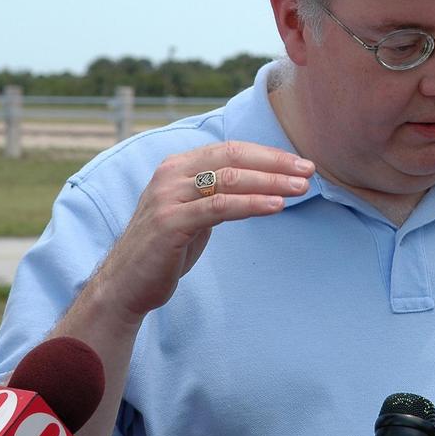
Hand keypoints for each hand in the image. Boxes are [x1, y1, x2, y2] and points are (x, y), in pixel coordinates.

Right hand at [95, 140, 313, 319]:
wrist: (125, 285)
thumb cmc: (165, 249)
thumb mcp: (194, 212)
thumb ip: (217, 194)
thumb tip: (259, 183)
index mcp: (178, 166)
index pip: (231, 150)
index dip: (268, 154)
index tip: (300, 164)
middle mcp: (170, 174)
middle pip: (232, 158)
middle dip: (275, 164)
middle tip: (309, 172)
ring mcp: (168, 197)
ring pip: (228, 180)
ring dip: (270, 183)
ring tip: (300, 190)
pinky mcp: (170, 223)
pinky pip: (219, 207)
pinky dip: (251, 204)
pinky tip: (275, 207)